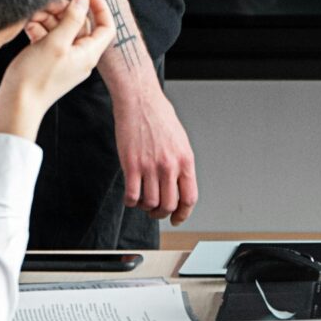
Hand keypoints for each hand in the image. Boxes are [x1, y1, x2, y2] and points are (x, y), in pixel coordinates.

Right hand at [0, 0, 110, 127]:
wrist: (16, 104)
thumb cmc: (36, 77)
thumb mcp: (56, 43)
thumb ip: (72, 19)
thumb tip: (83, 0)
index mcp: (89, 53)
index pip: (106, 26)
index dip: (99, 7)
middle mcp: (80, 56)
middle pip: (80, 24)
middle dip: (64, 11)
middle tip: (48, 6)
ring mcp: (64, 59)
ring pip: (62, 29)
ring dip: (48, 19)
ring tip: (34, 18)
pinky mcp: (48, 60)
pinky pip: (49, 39)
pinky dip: (40, 30)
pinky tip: (29, 28)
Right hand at [113, 72, 198, 223]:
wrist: (139, 101)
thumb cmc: (159, 117)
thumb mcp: (180, 141)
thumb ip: (181, 164)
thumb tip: (179, 186)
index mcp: (185, 160)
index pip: (189, 198)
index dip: (183, 214)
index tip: (177, 218)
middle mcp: (169, 165)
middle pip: (169, 205)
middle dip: (162, 213)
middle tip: (156, 211)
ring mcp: (150, 166)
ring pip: (150, 203)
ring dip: (145, 208)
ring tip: (142, 201)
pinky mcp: (131, 165)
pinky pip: (132, 195)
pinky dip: (131, 202)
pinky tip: (131, 196)